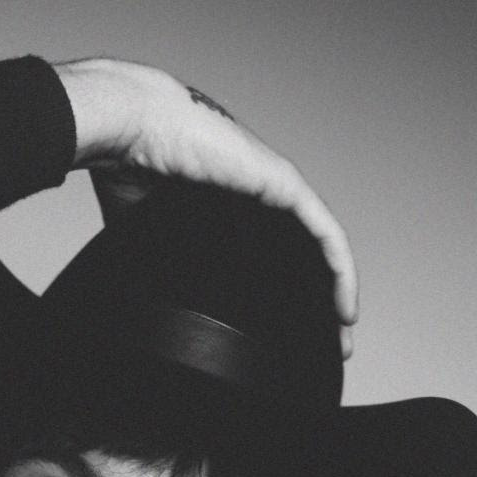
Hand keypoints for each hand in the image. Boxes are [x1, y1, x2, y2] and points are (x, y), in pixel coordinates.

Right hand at [55, 58, 357, 356]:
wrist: (133, 128)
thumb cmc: (131, 168)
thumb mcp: (147, 235)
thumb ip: (160, 264)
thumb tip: (146, 310)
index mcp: (231, 210)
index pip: (270, 263)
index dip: (283, 302)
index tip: (286, 340)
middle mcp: (260, 199)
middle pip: (302, 259)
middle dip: (316, 306)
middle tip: (324, 347)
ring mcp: (276, 189)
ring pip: (320, 249)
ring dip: (335, 294)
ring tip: (341, 337)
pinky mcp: (284, 184)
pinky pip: (326, 234)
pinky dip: (341, 272)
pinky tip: (346, 309)